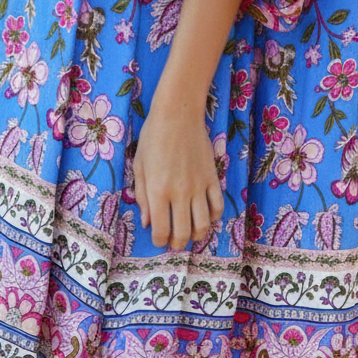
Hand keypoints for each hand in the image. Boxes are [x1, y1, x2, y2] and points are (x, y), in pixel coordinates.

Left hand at [133, 105, 223, 250]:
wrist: (178, 114)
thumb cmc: (153, 136)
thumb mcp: (139, 165)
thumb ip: (142, 196)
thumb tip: (147, 222)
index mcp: (157, 190)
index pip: (161, 230)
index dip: (159, 240)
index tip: (158, 238)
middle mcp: (179, 193)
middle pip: (183, 233)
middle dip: (177, 243)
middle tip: (174, 241)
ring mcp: (198, 186)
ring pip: (203, 225)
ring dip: (197, 235)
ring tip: (191, 232)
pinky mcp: (212, 178)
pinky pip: (217, 207)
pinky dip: (213, 218)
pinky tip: (205, 216)